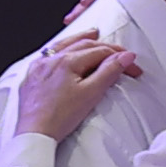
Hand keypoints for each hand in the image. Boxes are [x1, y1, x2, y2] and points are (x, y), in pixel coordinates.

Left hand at [19, 30, 138, 142]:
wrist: (35, 132)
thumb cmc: (59, 117)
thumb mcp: (91, 94)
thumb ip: (109, 72)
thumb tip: (125, 57)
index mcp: (67, 61)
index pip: (101, 52)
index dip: (120, 58)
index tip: (132, 67)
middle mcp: (52, 59)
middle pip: (84, 45)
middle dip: (105, 47)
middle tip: (120, 53)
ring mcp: (40, 66)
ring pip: (64, 45)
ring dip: (81, 39)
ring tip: (93, 34)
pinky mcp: (33, 76)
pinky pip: (49, 54)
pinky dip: (62, 48)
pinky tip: (64, 50)